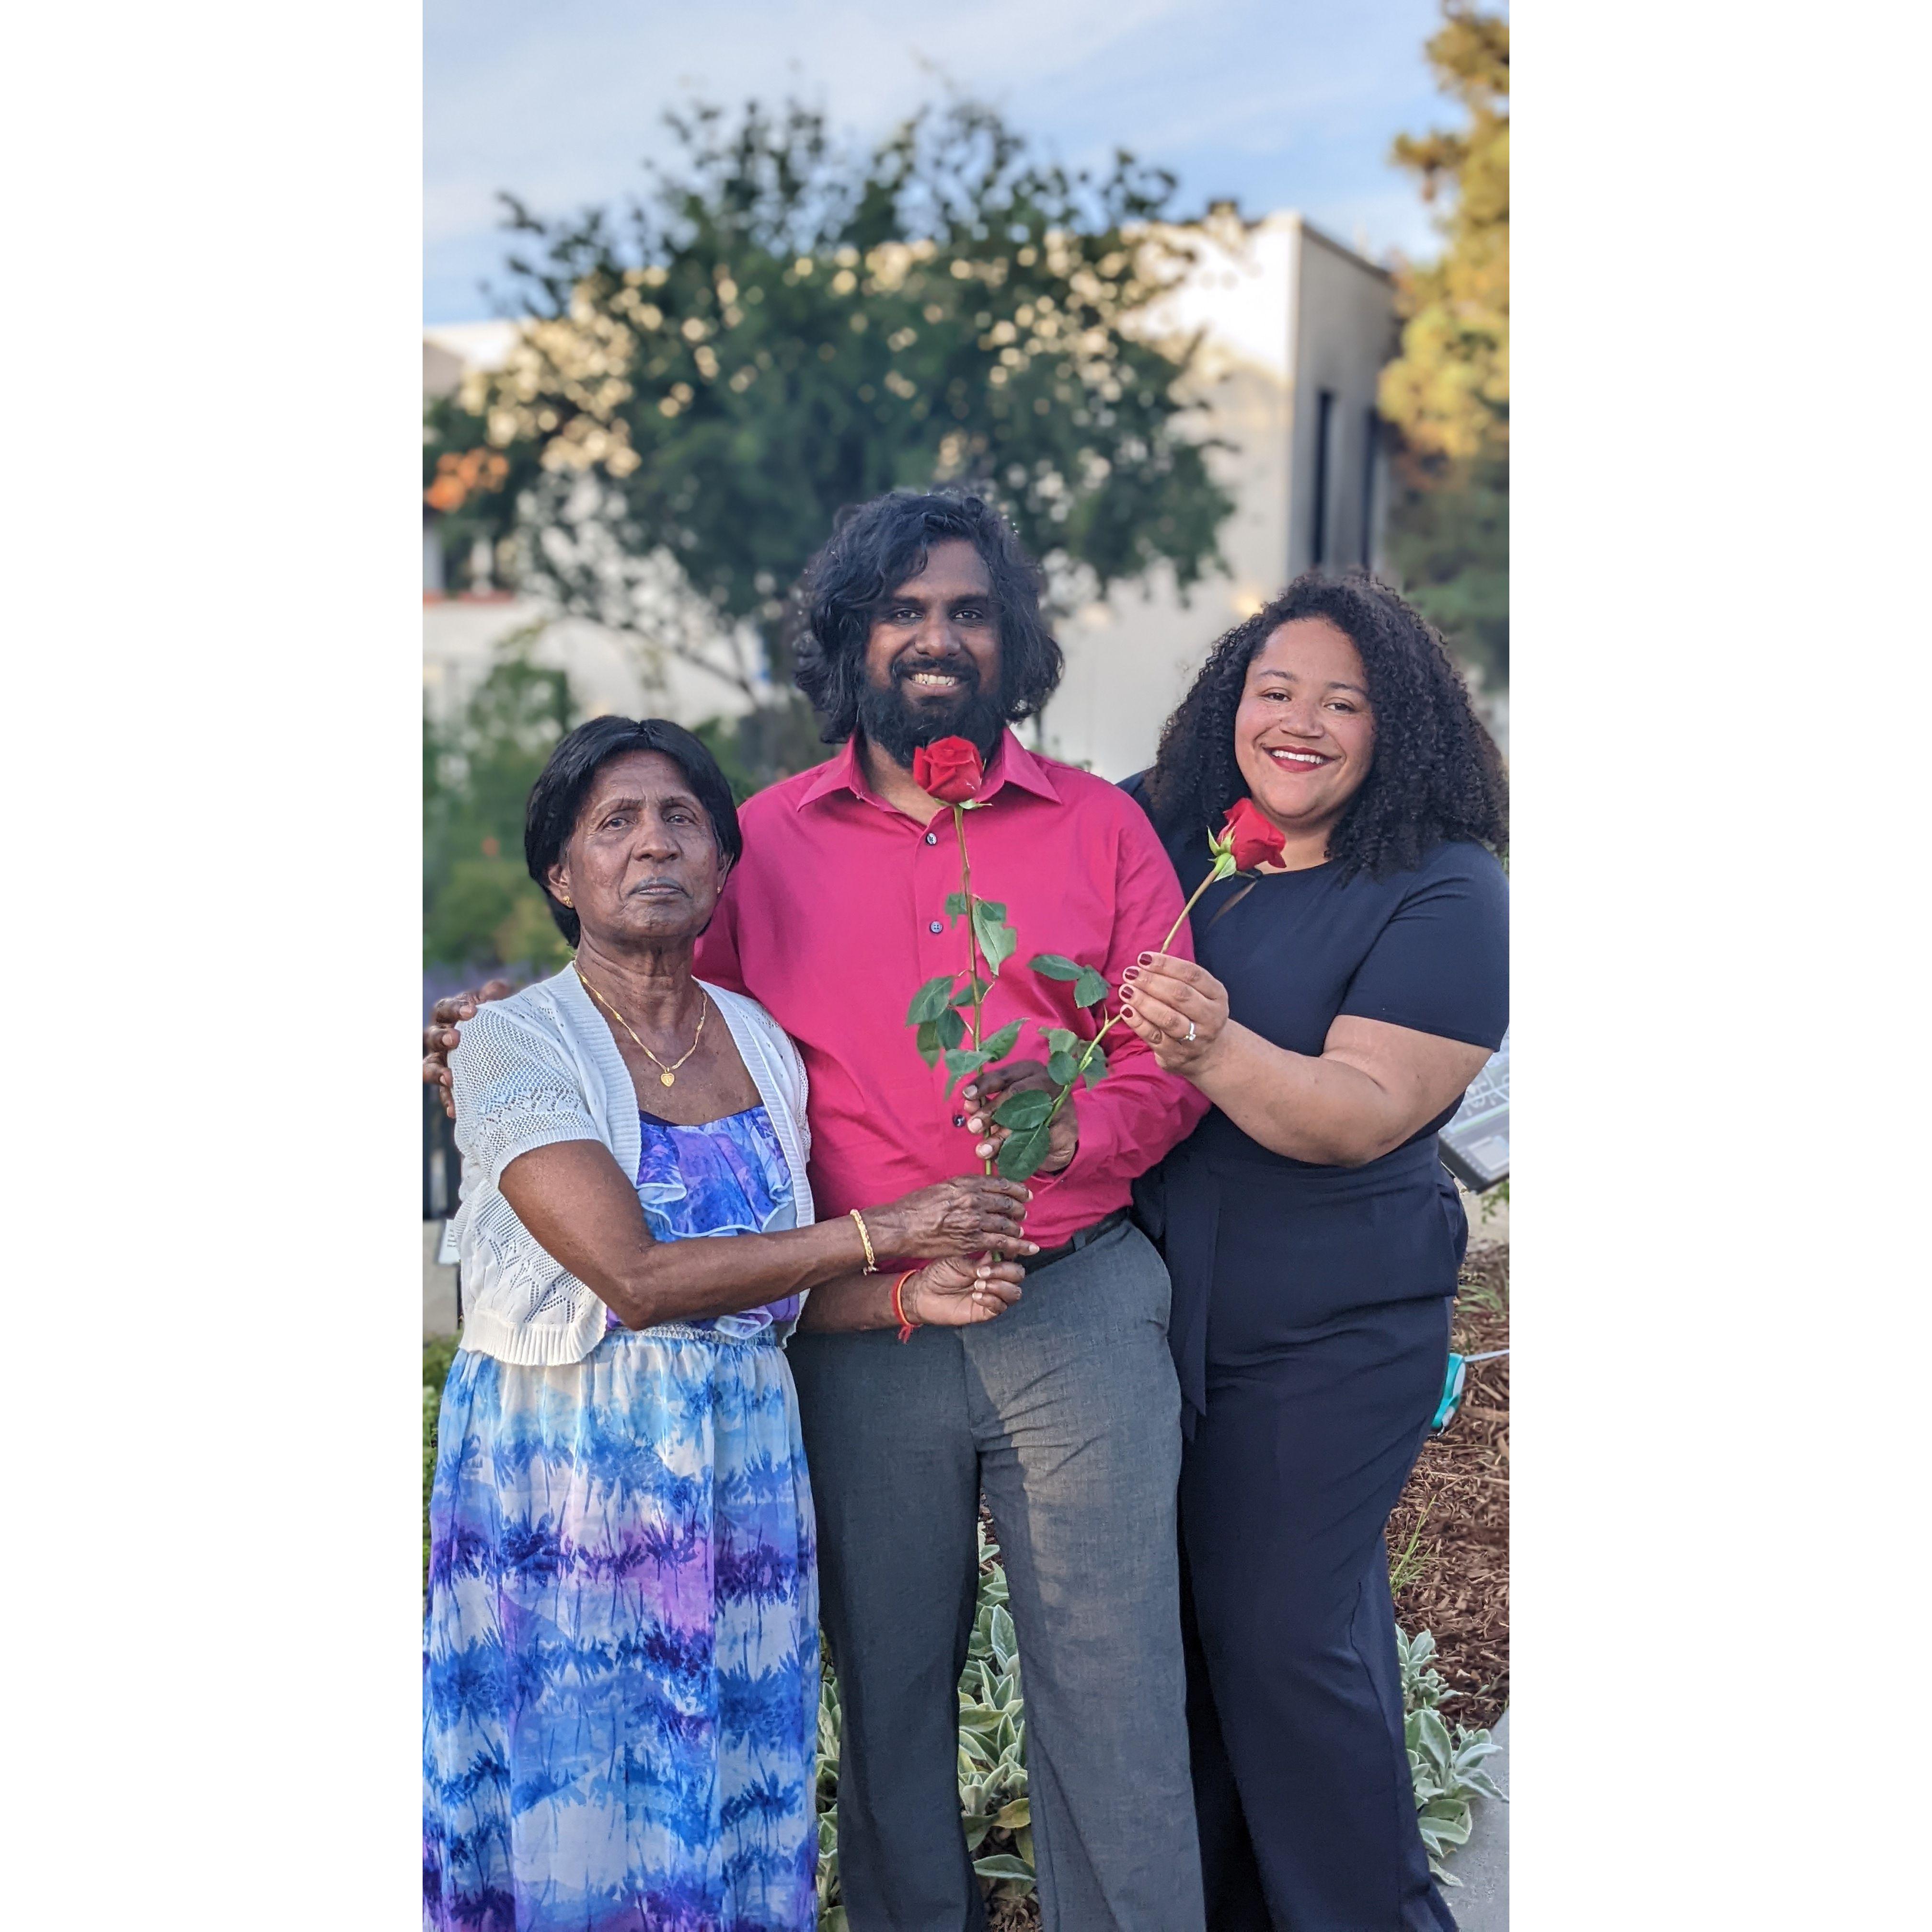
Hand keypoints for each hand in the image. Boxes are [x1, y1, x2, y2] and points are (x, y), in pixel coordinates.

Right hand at [421, 980, 512, 1117]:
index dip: (455, 1008)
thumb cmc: (498, 1019)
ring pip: (428, 1067)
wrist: (507, 1046)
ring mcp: (441, 1062)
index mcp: (449, 1016)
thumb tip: (496, 989)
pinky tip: (455, 1109)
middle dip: (441, 1038)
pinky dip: (449, 1100)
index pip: (445, 1009)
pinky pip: (444, 1093)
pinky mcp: (449, 1084)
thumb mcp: (500, 1004)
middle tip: (455, 1039)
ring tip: (449, 1078)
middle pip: (431, 1037)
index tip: (471, 1011)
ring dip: (437, 1072)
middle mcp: (439, 1038)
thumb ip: (497, 995)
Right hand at [865, 1175, 1036, 1261]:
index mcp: (966, 1183)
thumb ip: (964, 1188)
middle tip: (1023, 1213)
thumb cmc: (916, 1206)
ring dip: (1017, 1228)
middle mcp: (974, 1200)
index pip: (1001, 1184)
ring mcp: (974, 1221)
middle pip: (1007, 1203)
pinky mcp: (971, 1241)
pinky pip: (1001, 1243)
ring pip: (1007, 1224)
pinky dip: (1017, 1246)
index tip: (1025, 1194)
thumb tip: (980, 1191)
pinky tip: (1026, 1248)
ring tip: (1019, 1231)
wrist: (901, 1226)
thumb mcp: (942, 1187)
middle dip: (1019, 1209)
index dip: (1017, 1189)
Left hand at [903, 1255, 1025, 1326]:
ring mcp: (992, 1296)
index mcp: (990, 1262)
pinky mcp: (985, 1312)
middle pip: (1018, 1275)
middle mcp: (995, 1279)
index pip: (1012, 1256)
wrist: (923, 1292)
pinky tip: (976, 1296)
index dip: (1013, 1252)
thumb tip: (998, 1251)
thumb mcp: (958, 1260)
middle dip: (1005, 1271)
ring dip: (1000, 1287)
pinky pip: (1000, 1308)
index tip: (1005, 1249)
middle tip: (982, 1272)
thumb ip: (979, 1260)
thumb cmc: (938, 1273)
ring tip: (977, 1284)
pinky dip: (991, 1300)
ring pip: (1015, 1293)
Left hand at [962, 1060, 1078, 1174]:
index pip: (1004, 1076)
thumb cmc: (1026, 1111)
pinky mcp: (1067, 1127)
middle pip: (1015, 1095)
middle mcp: (1046, 1082)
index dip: (984, 1086)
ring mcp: (1060, 1103)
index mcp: (1029, 1071)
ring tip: (983, 1150)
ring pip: (1026, 1118)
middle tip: (973, 1127)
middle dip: (991, 1112)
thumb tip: (970, 1106)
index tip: (967, 1097)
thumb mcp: (1005, 1103)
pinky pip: (1039, 1140)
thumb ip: (987, 1103)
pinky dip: (1019, 1149)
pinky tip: (1003, 1158)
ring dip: (1001, 1136)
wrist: (1059, 1131)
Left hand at [1117, 952, 1230, 1078]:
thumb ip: (1177, 977)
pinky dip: (1139, 1023)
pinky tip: (1126, 1011)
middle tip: (1130, 973)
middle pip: (1180, 995)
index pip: (1192, 975)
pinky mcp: (1177, 1055)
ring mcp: (1195, 1039)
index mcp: (1217, 995)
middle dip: (1151, 982)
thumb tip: (1145, 963)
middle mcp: (1210, 1018)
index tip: (1143, 958)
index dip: (1166, 965)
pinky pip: (1155, 1037)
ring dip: (1143, 1002)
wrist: (1209, 1052)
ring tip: (1126, 990)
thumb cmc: (1195, 1012)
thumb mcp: (1198, 992)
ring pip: (1168, 1018)